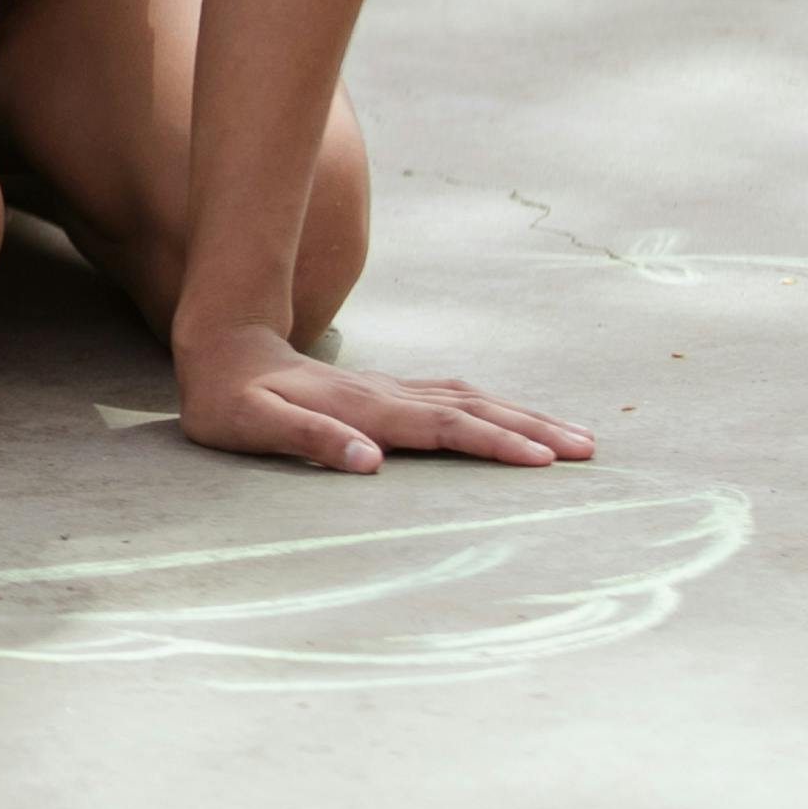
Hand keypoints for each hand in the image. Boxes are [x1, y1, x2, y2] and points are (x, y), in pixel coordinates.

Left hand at [174, 323, 598, 473]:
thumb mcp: (252, 424)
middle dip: (531, 429)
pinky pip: (454, 398)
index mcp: (365, 408)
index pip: (443, 427)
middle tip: (587, 450)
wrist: (220, 346)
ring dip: (522, 416)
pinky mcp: (386, 391)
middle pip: (471, 409)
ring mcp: (390, 389)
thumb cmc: (231, 399)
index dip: (493, 442)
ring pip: (470, 399)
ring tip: (573, 437)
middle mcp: (386, 395)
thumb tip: (369, 462)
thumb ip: (309, 439)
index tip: (542, 460)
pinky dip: (494, 407)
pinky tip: (514, 417)